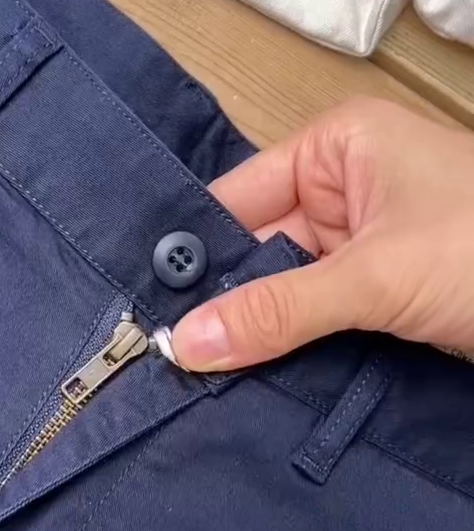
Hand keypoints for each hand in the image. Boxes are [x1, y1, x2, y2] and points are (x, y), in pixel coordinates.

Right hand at [172, 100, 473, 370]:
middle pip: (257, 248)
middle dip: (221, 302)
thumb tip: (187, 340)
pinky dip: (290, 348)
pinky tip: (245, 381)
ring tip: (188, 375)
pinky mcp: (384, 295)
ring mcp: (365, 245)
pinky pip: (318, 319)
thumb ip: (281, 309)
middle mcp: (345, 190)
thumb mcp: (377, 276)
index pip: (239, 197)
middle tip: (160, 354)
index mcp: (338, 148)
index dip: (194, 251)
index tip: (146, 304)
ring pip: (285, 290)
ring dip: (254, 332)